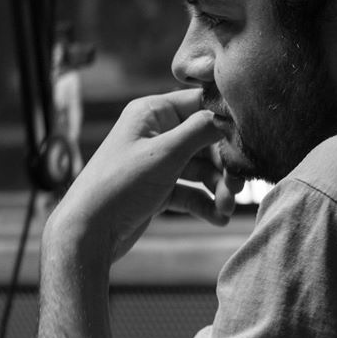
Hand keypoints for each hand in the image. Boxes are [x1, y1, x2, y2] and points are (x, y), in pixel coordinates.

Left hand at [48, 88, 243, 263]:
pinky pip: (191, 192)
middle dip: (224, 165)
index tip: (248, 140)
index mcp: (152, 113)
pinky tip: (218, 218)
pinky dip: (205, 204)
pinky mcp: (158, 190)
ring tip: (226, 209)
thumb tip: (230, 117)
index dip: (226, 120)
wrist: (88, 233)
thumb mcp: (165, 153)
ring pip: (201, 169)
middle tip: (237, 187)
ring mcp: (157, 163)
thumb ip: (201, 130)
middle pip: (206, 141)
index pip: (200, 104)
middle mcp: (155, 133)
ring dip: (218, 188)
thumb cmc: (119, 186)